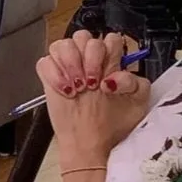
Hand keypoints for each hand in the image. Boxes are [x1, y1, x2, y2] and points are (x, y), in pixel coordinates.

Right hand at [37, 32, 151, 167]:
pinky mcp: (50, 79)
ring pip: (62, 44)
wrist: (90, 145)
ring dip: (70, 64)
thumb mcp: (137, 105)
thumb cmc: (112, 126)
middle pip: (84, 35)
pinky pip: (44, 61)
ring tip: (77, 87)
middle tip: (91, 82)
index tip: (108, 78)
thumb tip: (114, 77)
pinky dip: (54, 74)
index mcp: (110, 64)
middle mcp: (88, 62)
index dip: (109, 52)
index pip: (110, 38)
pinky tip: (64, 90)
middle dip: (89, 57)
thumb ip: (137, 83)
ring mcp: (67, 69)